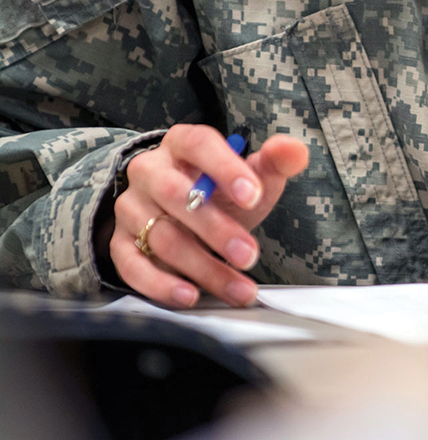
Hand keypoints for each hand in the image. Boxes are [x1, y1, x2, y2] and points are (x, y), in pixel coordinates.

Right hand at [109, 125, 308, 307]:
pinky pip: (132, 265)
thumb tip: (294, 150)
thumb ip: (275, 162)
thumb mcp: (251, 175)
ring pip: (162, 237)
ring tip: (239, 288)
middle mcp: (149, 171)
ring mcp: (131, 208)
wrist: (182, 213)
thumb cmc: (221, 191)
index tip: (252, 194)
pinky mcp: (120, 243)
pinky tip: (190, 296)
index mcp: (183, 144)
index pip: (199, 145)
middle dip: (216, 229)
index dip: (225, 169)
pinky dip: (160, 284)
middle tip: (250, 255)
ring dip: (203, 267)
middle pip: (175, 195)